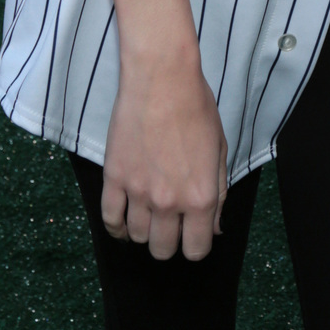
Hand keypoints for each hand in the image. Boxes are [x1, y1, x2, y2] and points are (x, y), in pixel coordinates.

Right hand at [101, 52, 227, 260]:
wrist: (162, 79)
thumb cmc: (196, 109)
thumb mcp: (220, 151)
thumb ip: (218, 193)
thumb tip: (214, 228)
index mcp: (201, 197)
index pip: (195, 250)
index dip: (195, 246)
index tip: (192, 235)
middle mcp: (169, 201)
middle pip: (162, 249)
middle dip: (169, 242)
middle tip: (170, 224)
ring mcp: (138, 192)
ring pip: (136, 237)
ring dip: (144, 231)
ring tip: (149, 213)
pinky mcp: (114, 178)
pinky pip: (109, 219)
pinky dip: (116, 227)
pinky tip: (123, 222)